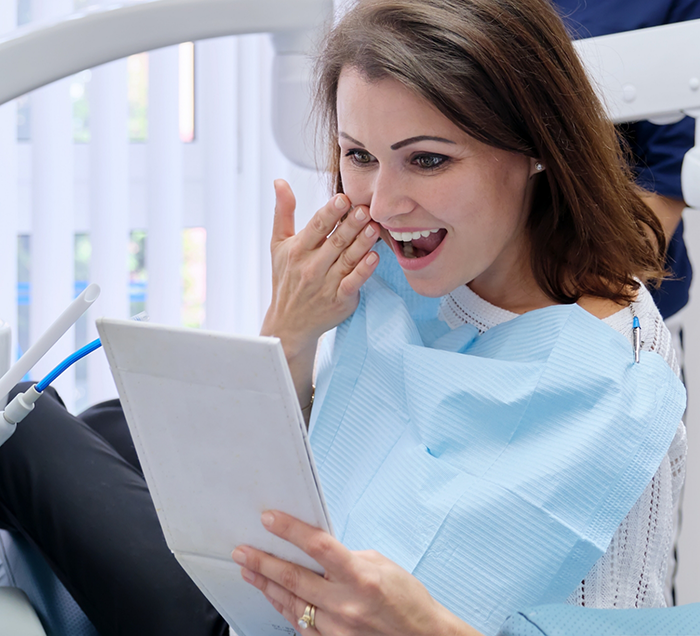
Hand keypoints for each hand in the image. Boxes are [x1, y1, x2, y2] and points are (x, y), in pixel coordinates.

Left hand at [232, 511, 480, 635]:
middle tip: (242, 552)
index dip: (291, 530)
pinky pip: (300, 626)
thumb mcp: (382, 565)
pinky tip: (273, 597)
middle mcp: (346, 604)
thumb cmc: (407, 601)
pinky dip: (284, 609)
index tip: (270, 519)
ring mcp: (337, 629)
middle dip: (263, 562)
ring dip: (267, 586)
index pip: (318, 546)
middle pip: (294, 578)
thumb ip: (347, 558)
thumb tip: (318, 552)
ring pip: (290, 604)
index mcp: (361, 577)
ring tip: (248, 572)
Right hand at [261, 180, 380, 359]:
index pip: (316, 227)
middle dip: (350, 224)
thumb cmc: (286, 279)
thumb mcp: (279, 245)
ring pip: (347, 260)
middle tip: (365, 209)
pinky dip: (363, 271)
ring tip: (374, 227)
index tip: (343, 198)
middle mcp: (311, 266)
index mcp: (297, 250)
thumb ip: (283, 212)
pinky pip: (353, 283)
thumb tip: (280, 181)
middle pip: (335, 241)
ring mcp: (326, 284)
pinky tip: (374, 257)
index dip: (330, 212)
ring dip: (361, 243)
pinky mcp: (339, 300)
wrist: (289, 323)